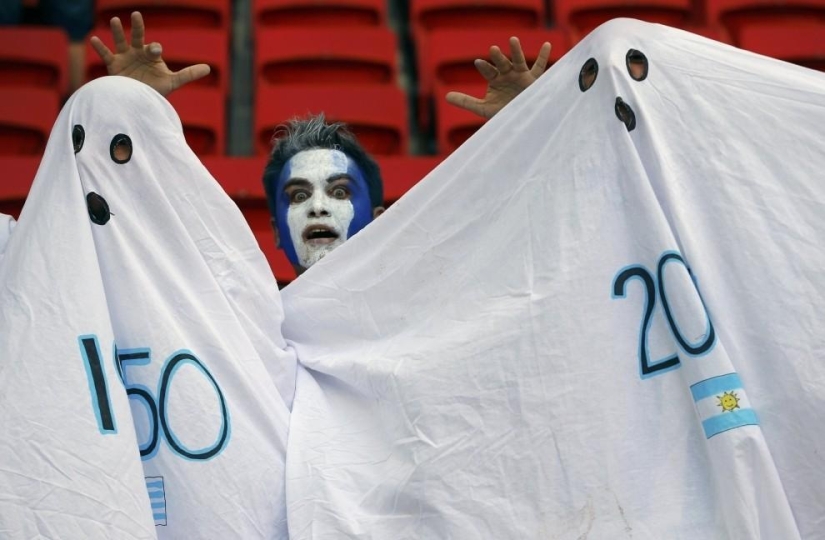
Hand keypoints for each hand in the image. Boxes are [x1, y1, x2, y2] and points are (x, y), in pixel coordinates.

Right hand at [89, 11, 209, 96]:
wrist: (139, 101)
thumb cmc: (156, 90)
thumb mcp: (173, 82)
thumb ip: (189, 74)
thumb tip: (209, 68)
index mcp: (151, 55)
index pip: (154, 47)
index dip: (154, 48)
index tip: (154, 50)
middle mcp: (138, 53)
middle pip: (137, 37)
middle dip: (137, 27)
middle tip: (137, 15)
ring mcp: (125, 58)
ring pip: (121, 41)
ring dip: (117, 31)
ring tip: (114, 20)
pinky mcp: (114, 66)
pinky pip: (106, 54)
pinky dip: (99, 47)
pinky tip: (93, 38)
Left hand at [445, 37, 550, 119]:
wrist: (519, 121)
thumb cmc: (501, 113)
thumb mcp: (482, 108)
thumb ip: (466, 101)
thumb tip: (446, 96)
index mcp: (495, 79)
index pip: (488, 70)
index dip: (484, 66)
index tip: (478, 62)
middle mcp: (507, 74)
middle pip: (502, 63)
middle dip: (498, 57)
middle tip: (493, 49)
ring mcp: (521, 76)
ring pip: (519, 61)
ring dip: (516, 51)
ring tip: (512, 40)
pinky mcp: (534, 81)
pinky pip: (540, 68)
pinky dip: (544, 57)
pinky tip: (547, 44)